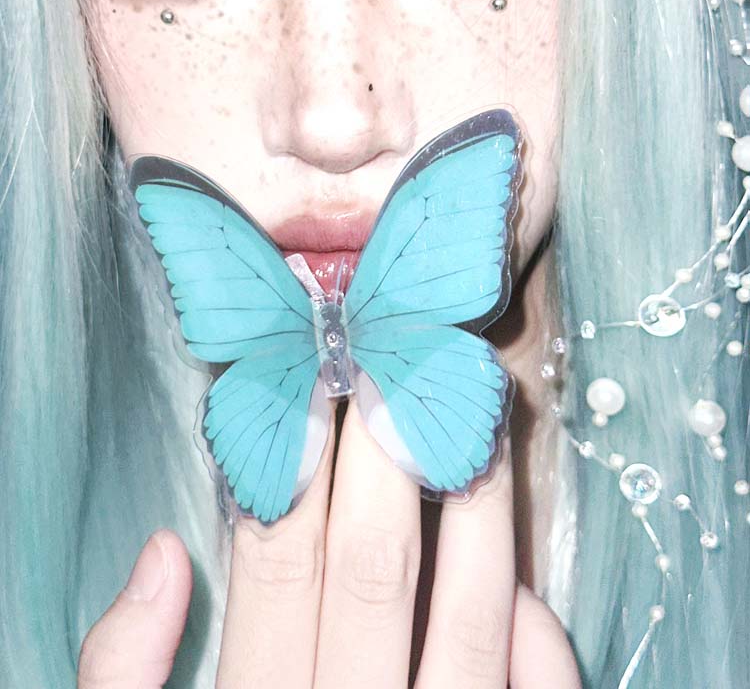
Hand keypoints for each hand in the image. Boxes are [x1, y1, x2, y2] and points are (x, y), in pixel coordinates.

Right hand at [78, 402, 581, 687]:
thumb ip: (122, 680)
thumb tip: (163, 554)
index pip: (277, 564)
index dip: (298, 460)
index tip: (319, 373)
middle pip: (374, 572)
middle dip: (390, 454)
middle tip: (408, 360)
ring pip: (469, 623)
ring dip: (478, 512)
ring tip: (480, 421)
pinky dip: (535, 644)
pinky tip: (522, 586)